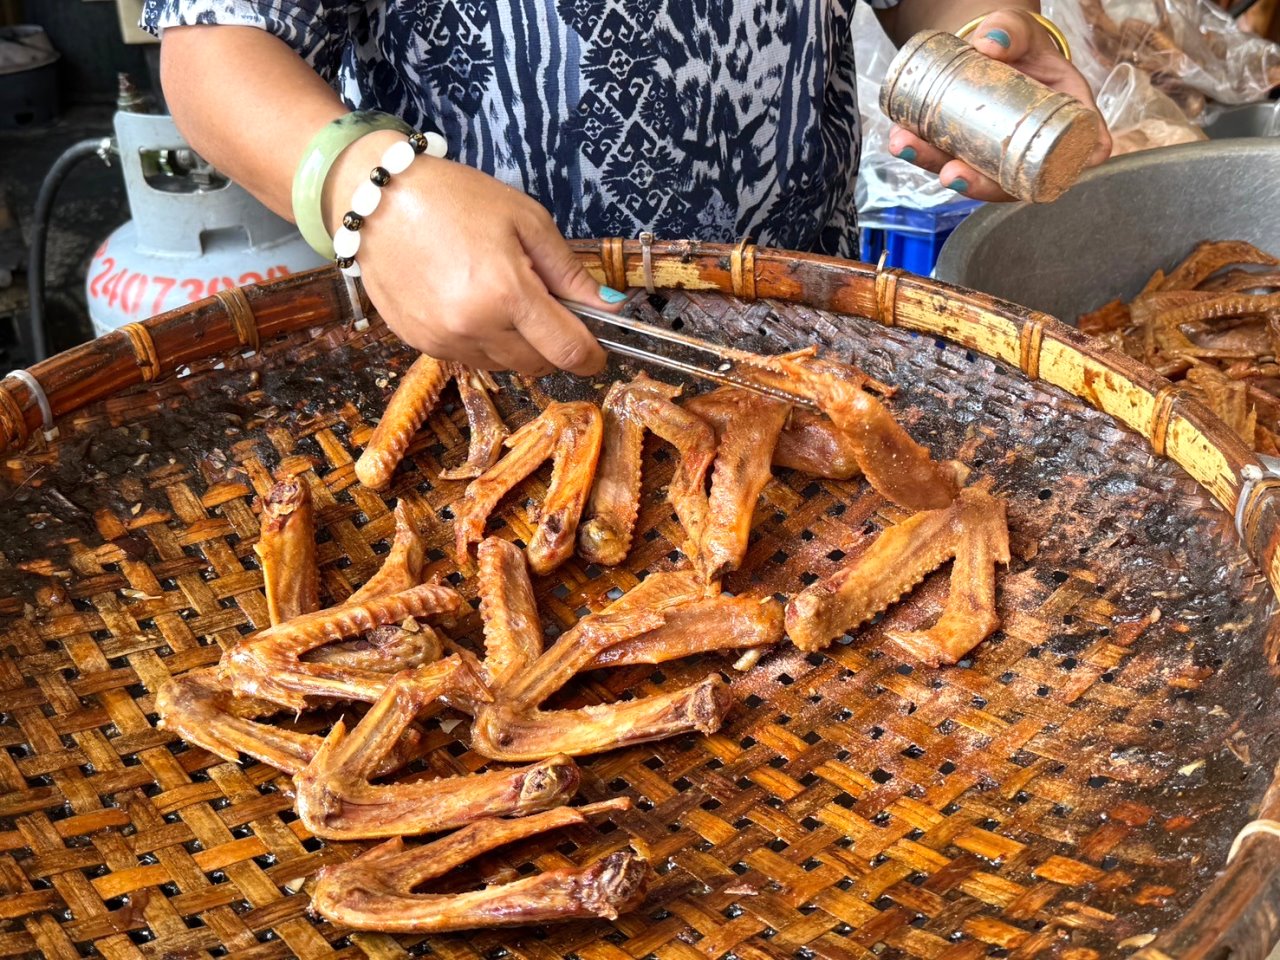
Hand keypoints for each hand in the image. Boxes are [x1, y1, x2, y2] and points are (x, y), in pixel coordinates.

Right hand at [325, 130, 612, 375]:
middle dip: (553, 346)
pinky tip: (472, 304)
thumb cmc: (456, 199)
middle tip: (548, 309)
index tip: (598, 350)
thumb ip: (569, 272)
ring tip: (503, 299)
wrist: (377, 198)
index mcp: (507, 293)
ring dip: (518, 346)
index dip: (591, 356)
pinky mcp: (421, 345)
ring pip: (504, 367)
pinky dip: (484, 342)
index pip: (566, 350)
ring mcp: (444, 341)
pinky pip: (470, 359)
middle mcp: (475, 327)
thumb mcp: (526, 222)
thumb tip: (609, 308)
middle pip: (538, 365)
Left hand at [888, 9, 1111, 201]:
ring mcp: (998, 153)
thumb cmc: (1019, 42)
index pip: (1083, 150)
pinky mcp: (968, 150)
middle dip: (979, 185)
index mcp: (1068, 116)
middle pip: (1014, 179)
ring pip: (973, 174)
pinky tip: (901, 141)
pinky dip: (922, 152)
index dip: (1067, 169)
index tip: (1041, 174)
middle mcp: (1033, 144)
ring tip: (909, 147)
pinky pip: (947, 158)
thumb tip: (988, 43)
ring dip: (937, 167)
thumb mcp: (1022, 30)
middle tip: (952, 174)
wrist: (989, 46)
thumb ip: (1011, 29)